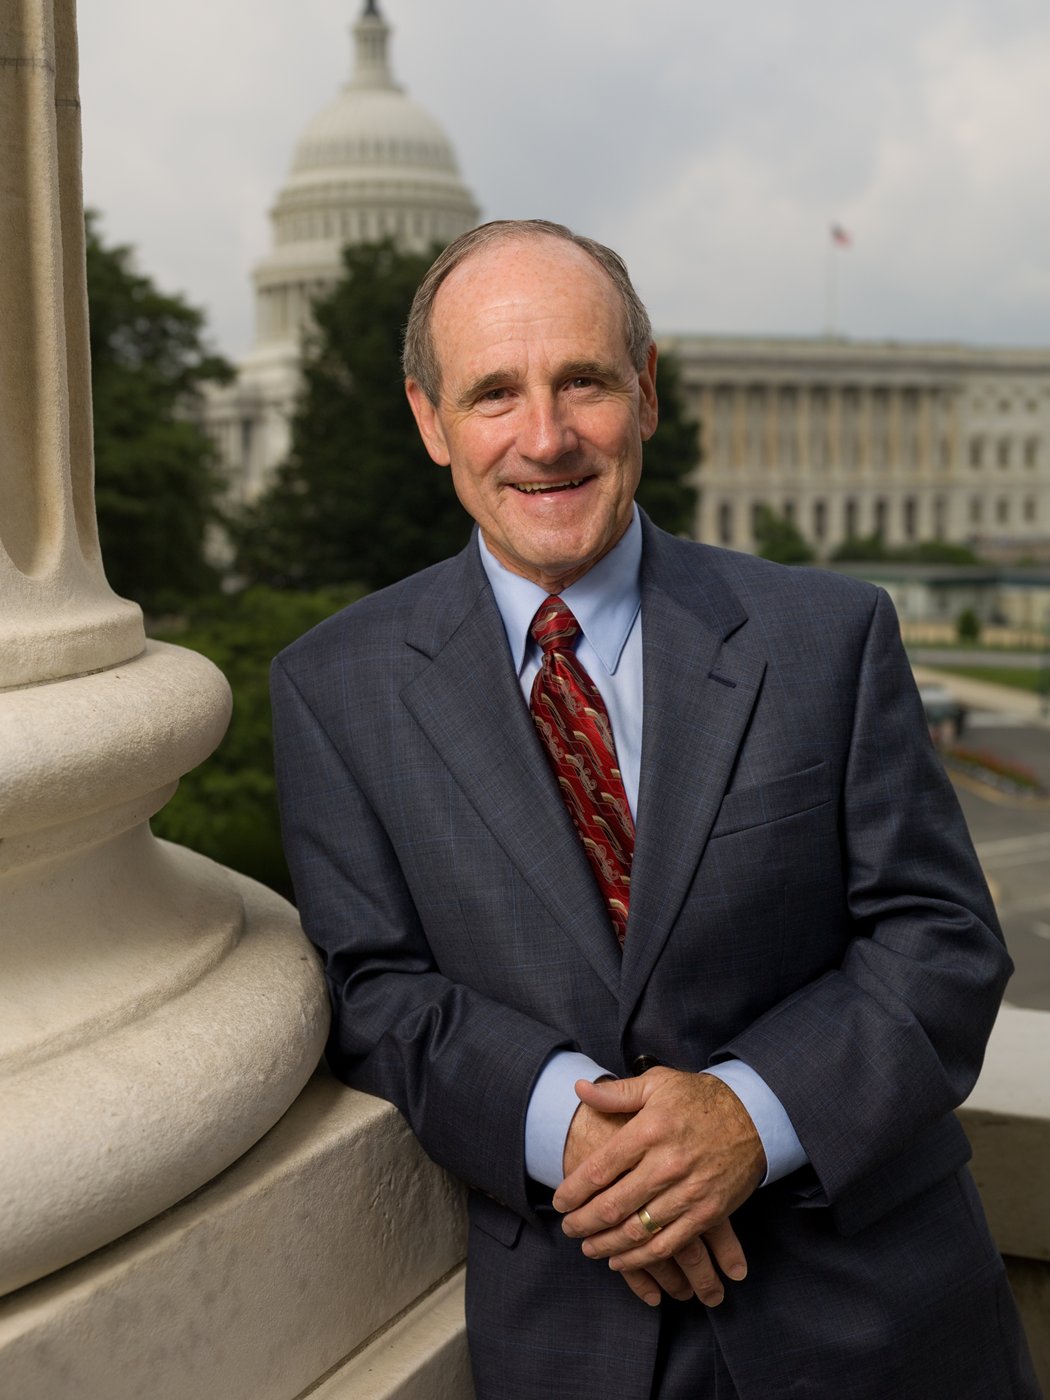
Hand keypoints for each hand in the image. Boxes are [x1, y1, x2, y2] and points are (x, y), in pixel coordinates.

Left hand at [553, 1069, 764, 1303]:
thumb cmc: (699, 1099)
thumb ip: (617, 1093)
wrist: (754, 1115)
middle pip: (613, 1205)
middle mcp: (666, 1163)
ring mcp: (688, 1191)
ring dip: (606, 1244)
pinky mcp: (708, 1212)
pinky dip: (641, 1258)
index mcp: (649, 1130)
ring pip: (637, 1230)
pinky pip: (668, 1244)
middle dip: (584, 1222)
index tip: (559, 1201)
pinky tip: (621, 1259)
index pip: (599, 1168)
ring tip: (588, 1247)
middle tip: (568, 1228)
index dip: (573, 1191)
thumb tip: (579, 1089)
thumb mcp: (658, 1083)